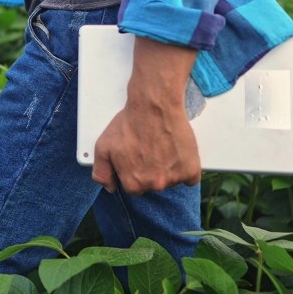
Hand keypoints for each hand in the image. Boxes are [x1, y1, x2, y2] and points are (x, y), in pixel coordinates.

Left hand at [90, 36, 202, 193]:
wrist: (154, 105)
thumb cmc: (129, 123)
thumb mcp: (104, 146)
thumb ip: (102, 172)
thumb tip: (110, 188)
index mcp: (133, 184)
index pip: (133, 187)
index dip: (134, 170)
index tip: (137, 156)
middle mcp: (154, 185)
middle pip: (153, 185)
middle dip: (151, 171)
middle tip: (150, 149)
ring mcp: (173, 179)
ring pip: (171, 181)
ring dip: (168, 169)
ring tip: (163, 147)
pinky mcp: (190, 170)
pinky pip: (190, 178)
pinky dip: (186, 168)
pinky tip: (177, 152)